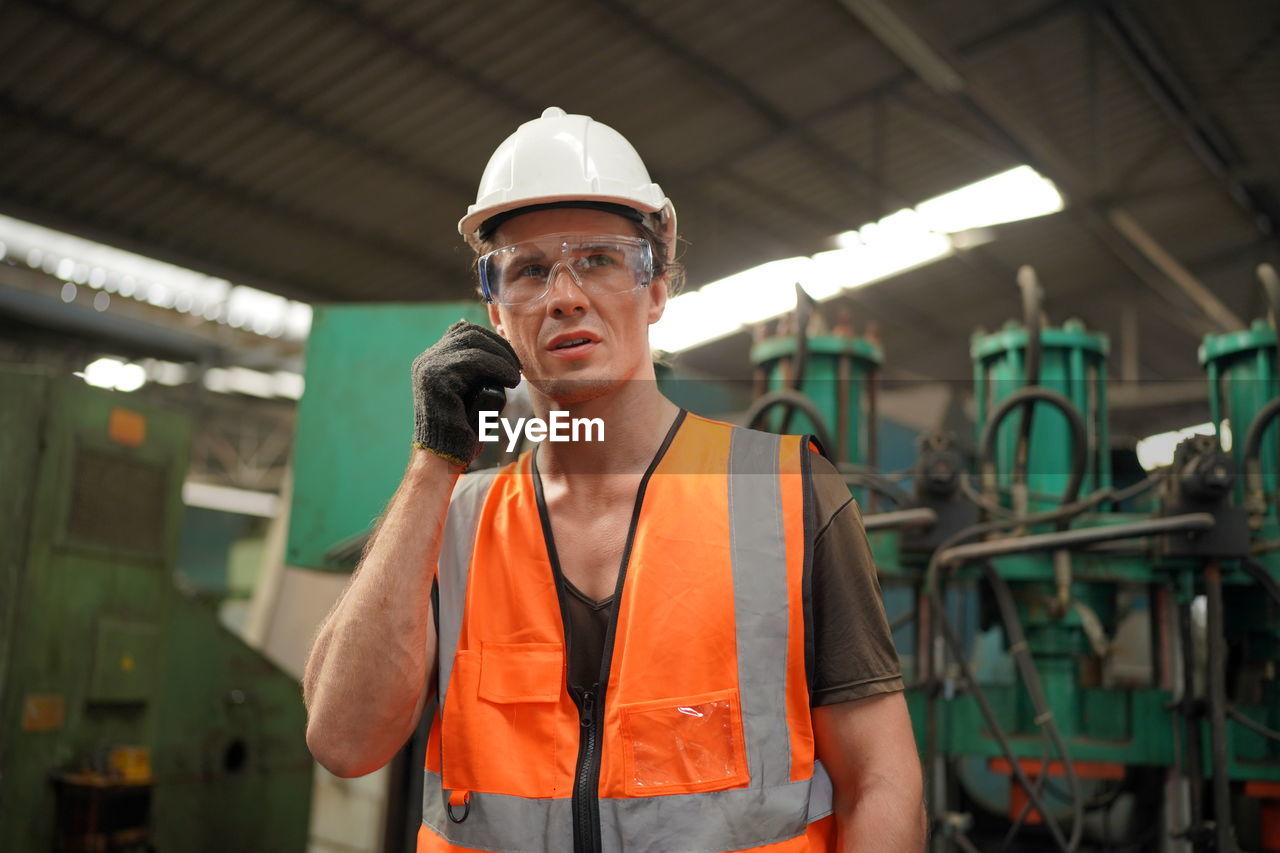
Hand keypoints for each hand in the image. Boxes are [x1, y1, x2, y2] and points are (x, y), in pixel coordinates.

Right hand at [411, 320, 521, 464]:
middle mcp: (426, 360)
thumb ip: (476, 371)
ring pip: (474, 343)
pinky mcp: (437, 379)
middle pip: (469, 333)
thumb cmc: (462, 429)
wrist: (444, 456)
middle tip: (518, 366)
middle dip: (499, 346)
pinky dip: (498, 366)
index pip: (463, 331)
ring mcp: (429, 367)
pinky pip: (475, 360)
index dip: (491, 339)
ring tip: (516, 375)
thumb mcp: (470, 392)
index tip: (511, 357)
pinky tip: (511, 380)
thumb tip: (498, 347)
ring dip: (502, 356)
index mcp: (431, 360)